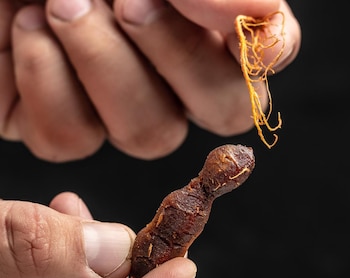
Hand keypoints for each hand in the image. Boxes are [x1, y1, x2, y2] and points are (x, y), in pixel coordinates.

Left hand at [0, 0, 300, 161]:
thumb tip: (266, 26)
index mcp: (206, 20)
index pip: (269, 50)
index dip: (263, 46)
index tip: (229, 16)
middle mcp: (173, 70)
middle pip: (226, 110)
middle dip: (181, 58)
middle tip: (130, 2)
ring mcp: (118, 104)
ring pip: (151, 135)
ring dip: (107, 68)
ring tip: (63, 4)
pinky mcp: (58, 123)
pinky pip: (72, 140)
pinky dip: (49, 82)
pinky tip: (29, 29)